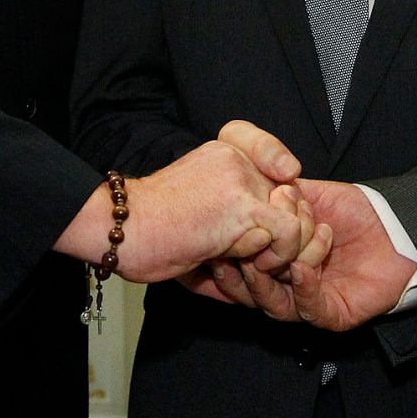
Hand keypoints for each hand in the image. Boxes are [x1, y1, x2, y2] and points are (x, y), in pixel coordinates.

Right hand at [56, 132, 309, 284]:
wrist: (120, 230)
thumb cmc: (148, 229)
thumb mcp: (195, 209)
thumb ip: (232, 214)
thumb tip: (265, 242)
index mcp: (223, 155)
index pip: (272, 154)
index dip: (282, 174)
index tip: (280, 191)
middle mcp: (237, 159)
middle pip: (292, 195)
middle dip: (287, 232)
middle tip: (262, 255)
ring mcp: (241, 180)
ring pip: (296, 215)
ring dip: (282, 248)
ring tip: (253, 261)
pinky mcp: (242, 208)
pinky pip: (287, 233)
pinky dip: (277, 256)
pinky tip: (250, 263)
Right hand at [183, 179, 415, 330]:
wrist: (398, 226)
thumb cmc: (355, 212)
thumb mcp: (310, 196)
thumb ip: (278, 195)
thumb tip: (246, 187)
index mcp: (277, 261)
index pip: (240, 265)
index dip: (222, 257)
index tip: (208, 240)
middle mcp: (287, 285)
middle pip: (249, 290)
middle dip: (234, 274)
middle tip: (224, 256)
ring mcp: (307, 302)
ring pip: (274, 304)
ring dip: (264, 283)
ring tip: (260, 262)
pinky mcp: (332, 315)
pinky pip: (309, 307)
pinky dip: (302, 288)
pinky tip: (300, 268)